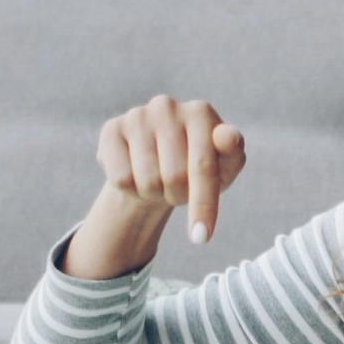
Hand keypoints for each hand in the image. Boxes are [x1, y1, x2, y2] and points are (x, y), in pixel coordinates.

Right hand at [98, 92, 246, 244]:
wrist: (158, 164)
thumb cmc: (198, 168)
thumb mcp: (224, 168)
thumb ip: (232, 154)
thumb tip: (227, 137)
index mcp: (201, 112)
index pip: (204, 166)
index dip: (203, 205)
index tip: (202, 237)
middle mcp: (167, 106)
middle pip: (174, 177)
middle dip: (179, 197)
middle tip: (178, 190)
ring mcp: (137, 116)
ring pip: (147, 180)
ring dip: (155, 194)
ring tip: (159, 181)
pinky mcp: (111, 130)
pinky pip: (121, 178)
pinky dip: (131, 189)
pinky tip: (136, 173)